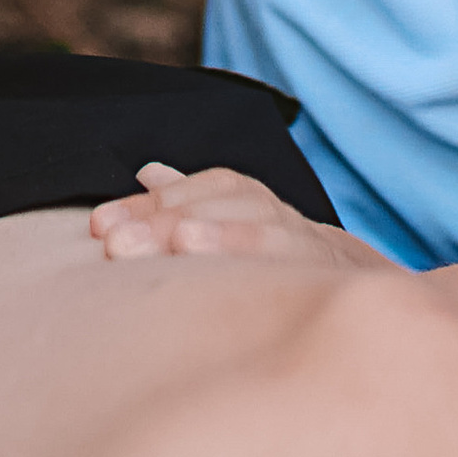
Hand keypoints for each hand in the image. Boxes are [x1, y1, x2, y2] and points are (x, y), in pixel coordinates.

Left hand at [88, 161, 386, 271]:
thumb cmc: (273, 254)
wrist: (358, 285)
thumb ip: (188, 199)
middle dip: (165, 222)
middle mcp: (274, 214)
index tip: (99, 227)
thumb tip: (146, 172)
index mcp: (244, 199)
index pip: (191, 192)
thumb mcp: (231, 221)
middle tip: (117, 244)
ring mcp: (304, 245)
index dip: (146, 206)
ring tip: (181, 243)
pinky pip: (303, 273)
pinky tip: (240, 284)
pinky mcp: (329, 280)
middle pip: (217, 205)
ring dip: (221, 234)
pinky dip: (273, 271)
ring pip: (261, 230)